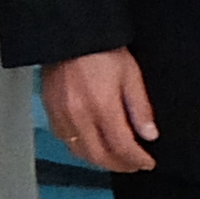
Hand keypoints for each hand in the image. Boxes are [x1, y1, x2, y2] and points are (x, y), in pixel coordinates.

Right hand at [43, 47, 154, 170]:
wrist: (71, 33)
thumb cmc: (103, 49)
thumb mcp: (131, 74)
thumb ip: (140, 108)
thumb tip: (149, 135)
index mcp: (103, 107)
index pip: (122, 146)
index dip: (137, 159)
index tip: (147, 162)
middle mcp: (80, 116)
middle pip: (99, 156)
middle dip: (119, 165)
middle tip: (133, 165)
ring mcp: (62, 115)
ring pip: (80, 152)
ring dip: (99, 160)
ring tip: (115, 158)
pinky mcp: (50, 109)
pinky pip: (65, 140)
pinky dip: (80, 148)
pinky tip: (91, 145)